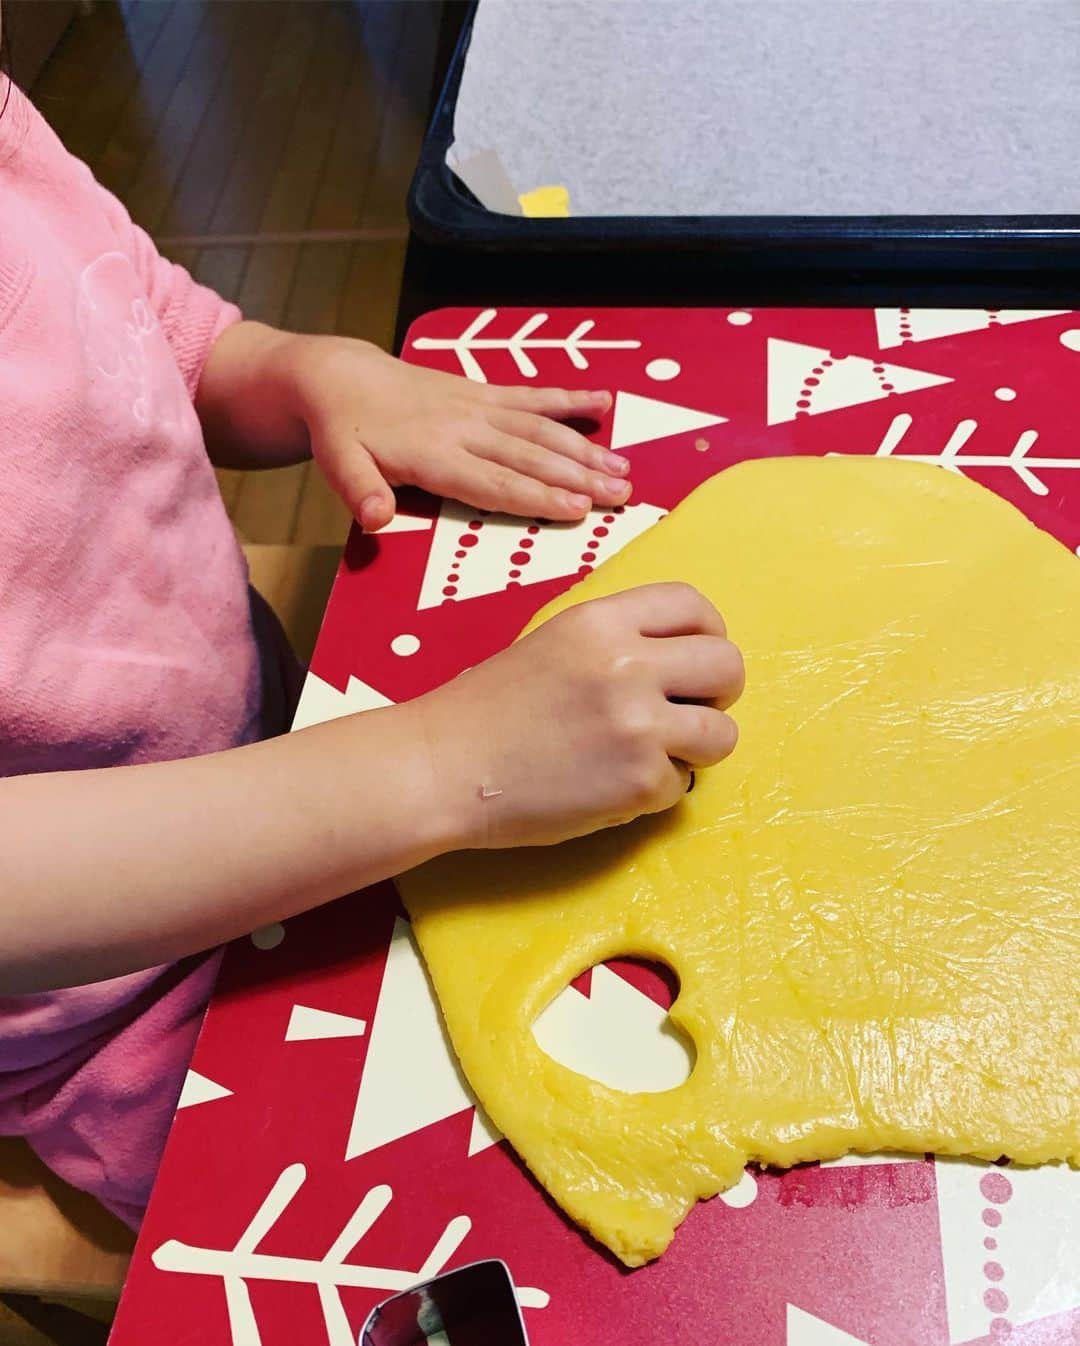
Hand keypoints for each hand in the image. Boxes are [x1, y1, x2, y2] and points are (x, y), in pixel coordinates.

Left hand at [281, 336, 630, 528]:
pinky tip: (605, 400)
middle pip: (529, 457)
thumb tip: (377, 518)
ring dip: (584, 448)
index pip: (493, 483)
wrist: (339, 377)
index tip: (576, 509)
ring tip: (622, 468)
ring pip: (540, 428)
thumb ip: (360, 492)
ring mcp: (478, 406)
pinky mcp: (483, 391)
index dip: (536, 497)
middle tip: (621, 495)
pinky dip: (569, 398)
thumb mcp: (338, 465)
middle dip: (578, 477)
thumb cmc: (343, 433)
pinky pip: (532, 395)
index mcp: (434, 453)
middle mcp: (464, 428)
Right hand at [414, 584, 744, 848]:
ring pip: (721, 734)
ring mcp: (637, 724)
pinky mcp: (637, 782)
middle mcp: (628, 664)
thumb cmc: (489, 708)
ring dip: (695, 749)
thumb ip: (617, 642)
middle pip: (728, 666)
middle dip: (717, 694)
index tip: (694, 662)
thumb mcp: (555, 643)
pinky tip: (608, 786)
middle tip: (686, 714)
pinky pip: (681, 786)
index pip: (696, 608)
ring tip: (651, 755)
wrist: (441, 767)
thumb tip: (683, 662)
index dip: (708, 636)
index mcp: (603, 621)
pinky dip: (652, 793)